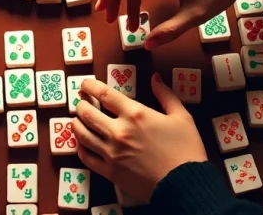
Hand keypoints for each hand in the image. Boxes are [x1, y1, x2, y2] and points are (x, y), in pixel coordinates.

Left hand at [73, 75, 207, 203]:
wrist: (185, 184)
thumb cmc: (186, 149)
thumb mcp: (181, 117)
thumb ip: (166, 95)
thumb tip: (155, 78)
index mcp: (135, 114)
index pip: (104, 94)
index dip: (90, 86)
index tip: (85, 84)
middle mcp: (118, 131)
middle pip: (87, 113)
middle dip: (81, 104)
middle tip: (81, 101)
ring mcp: (111, 153)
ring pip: (82, 134)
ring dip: (77, 123)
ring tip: (77, 119)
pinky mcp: (110, 172)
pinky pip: (87, 157)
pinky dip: (80, 148)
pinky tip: (82, 143)